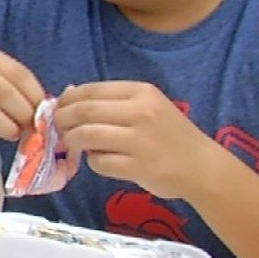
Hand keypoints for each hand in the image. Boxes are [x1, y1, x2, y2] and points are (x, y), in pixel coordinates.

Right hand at [0, 46, 43, 147]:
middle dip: (22, 113)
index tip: (43, 111)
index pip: (18, 73)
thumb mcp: (2, 83)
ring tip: (14, 133)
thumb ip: (22, 91)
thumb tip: (44, 111)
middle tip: (31, 126)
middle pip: (2, 92)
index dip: (35, 95)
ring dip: (7, 128)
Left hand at [53, 81, 218, 199]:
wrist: (202, 167)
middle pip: (84, 111)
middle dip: (62, 119)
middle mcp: (141, 112)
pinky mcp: (138, 167)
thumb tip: (69, 94)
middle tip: (56, 128)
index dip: (67, 99)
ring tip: (72, 145)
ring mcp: (140, 141)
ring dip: (72, 141)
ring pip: (87, 135)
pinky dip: (92, 161)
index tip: (57, 108)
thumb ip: (112, 101)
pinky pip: (99, 162)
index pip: (91, 90)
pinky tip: (100, 160)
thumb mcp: (147, 106)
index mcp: (141, 92)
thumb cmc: (169, 135)